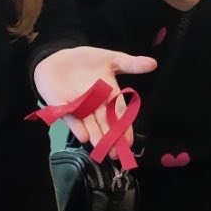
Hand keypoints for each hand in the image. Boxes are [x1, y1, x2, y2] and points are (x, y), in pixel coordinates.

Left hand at [33, 46, 158, 146]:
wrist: (57, 57)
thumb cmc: (87, 61)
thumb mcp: (111, 59)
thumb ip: (130, 64)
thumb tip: (153, 63)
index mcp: (109, 94)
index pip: (119, 113)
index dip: (124, 127)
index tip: (129, 142)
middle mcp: (94, 104)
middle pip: (105, 123)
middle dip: (110, 138)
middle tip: (116, 154)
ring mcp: (78, 106)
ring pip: (89, 124)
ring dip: (95, 136)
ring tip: (102, 148)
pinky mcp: (61, 105)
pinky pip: (69, 116)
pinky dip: (76, 126)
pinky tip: (83, 136)